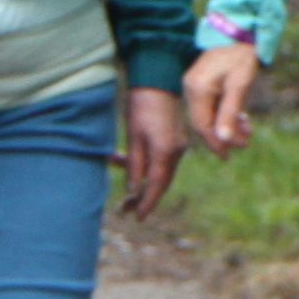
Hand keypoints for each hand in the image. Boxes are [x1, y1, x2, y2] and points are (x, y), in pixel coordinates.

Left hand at [116, 86, 188, 216]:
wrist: (157, 81)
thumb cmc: (141, 107)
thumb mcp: (133, 137)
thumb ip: (134, 165)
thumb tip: (133, 190)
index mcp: (165, 152)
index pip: (156, 186)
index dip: (146, 203)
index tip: (137, 217)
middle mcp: (176, 153)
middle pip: (161, 183)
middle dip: (144, 198)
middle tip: (125, 210)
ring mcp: (177, 147)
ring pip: (160, 174)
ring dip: (142, 183)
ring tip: (121, 189)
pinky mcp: (174, 141)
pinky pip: (161, 162)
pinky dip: (146, 168)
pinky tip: (123, 161)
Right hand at [184, 42, 259, 154]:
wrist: (237, 32)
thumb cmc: (241, 56)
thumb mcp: (239, 86)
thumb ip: (230, 113)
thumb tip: (224, 140)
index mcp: (198, 89)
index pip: (202, 125)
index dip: (216, 143)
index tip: (228, 156)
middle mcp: (191, 88)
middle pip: (203, 123)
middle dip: (224, 136)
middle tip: (245, 141)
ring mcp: (194, 86)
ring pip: (207, 116)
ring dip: (226, 126)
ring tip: (247, 129)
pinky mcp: (200, 84)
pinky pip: (209, 107)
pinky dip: (224, 115)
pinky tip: (240, 118)